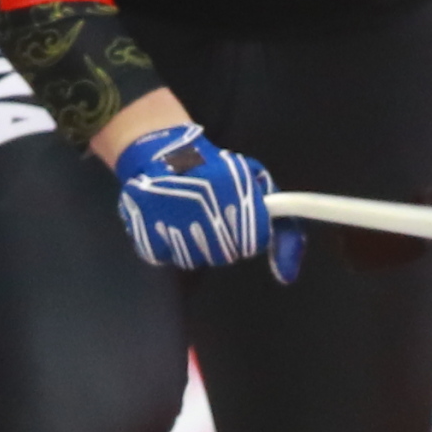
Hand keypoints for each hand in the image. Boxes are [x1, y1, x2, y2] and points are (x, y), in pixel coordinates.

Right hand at [110, 124, 302, 279]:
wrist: (161, 154)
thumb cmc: (216, 171)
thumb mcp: (257, 185)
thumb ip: (284, 230)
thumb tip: (287, 276)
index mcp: (235, 188)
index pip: (254, 242)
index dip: (251, 235)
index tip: (243, 220)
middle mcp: (203, 204)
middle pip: (225, 254)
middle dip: (225, 240)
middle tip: (214, 217)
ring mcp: (171, 218)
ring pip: (196, 259)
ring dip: (197, 245)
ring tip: (191, 216)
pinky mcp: (144, 229)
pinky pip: (166, 256)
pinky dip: (169, 244)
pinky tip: (170, 221)